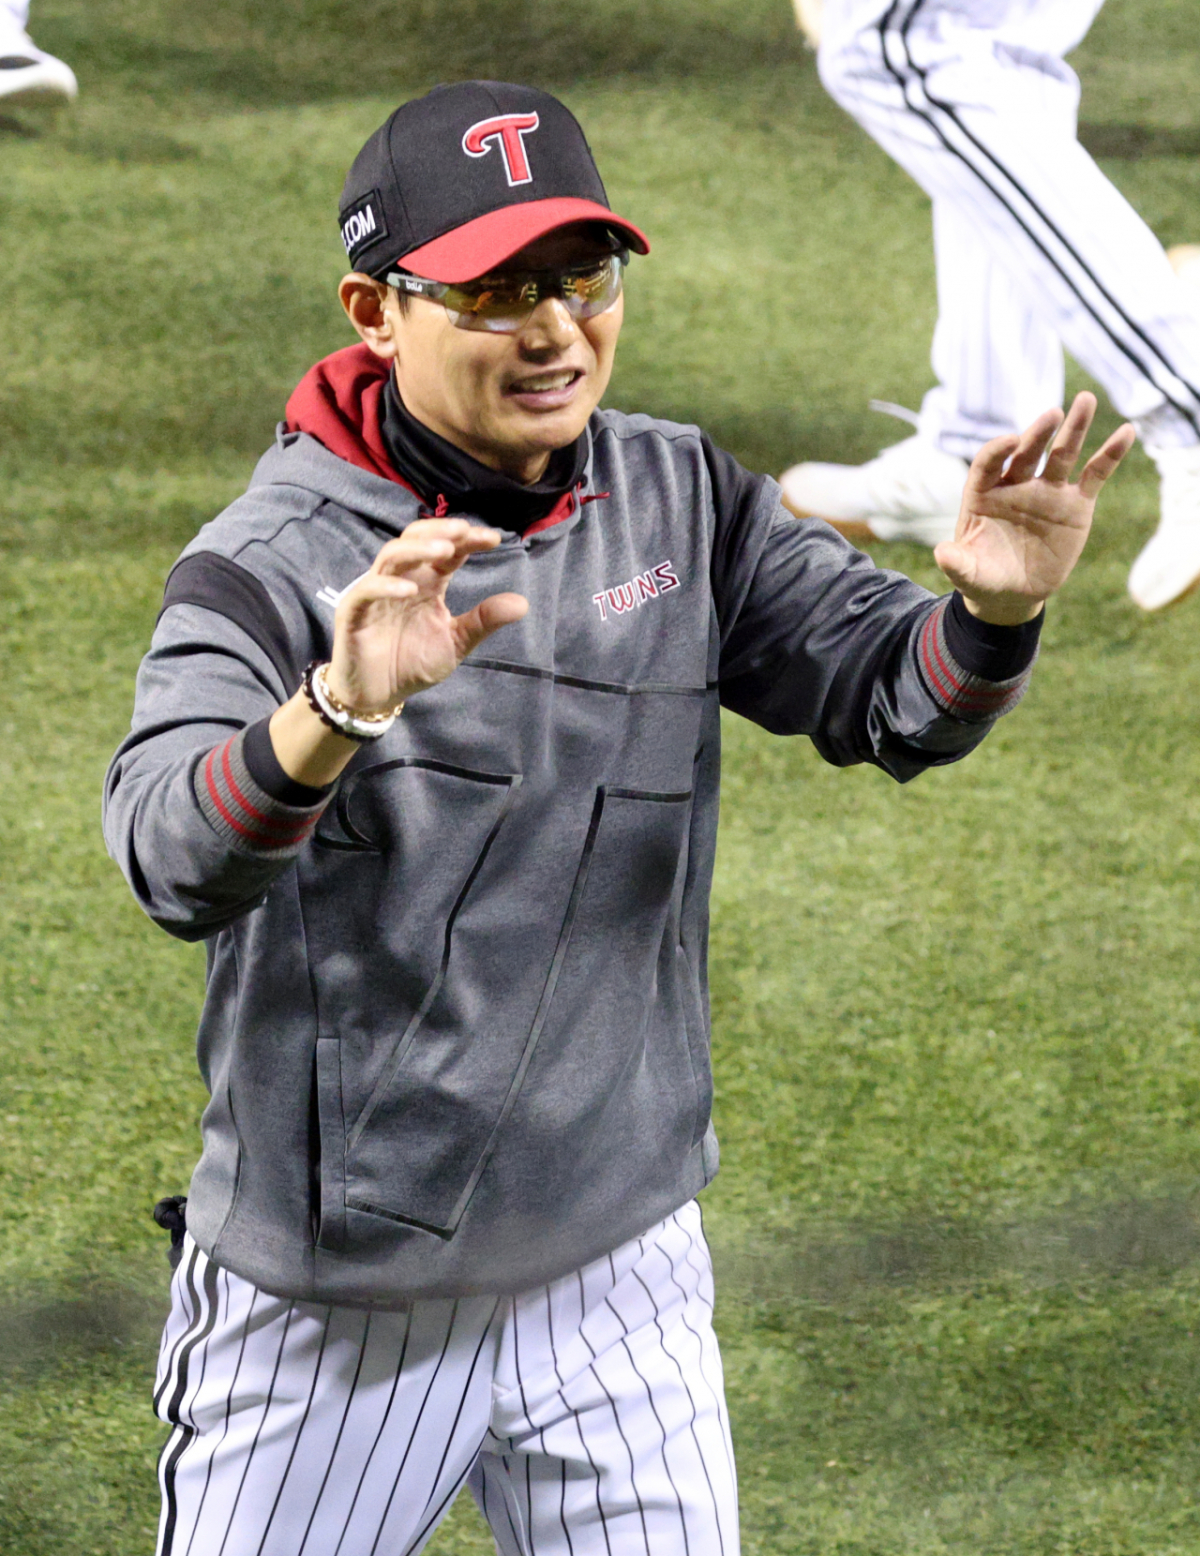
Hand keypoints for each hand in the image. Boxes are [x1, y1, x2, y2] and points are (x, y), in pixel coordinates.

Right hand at [326, 519, 527, 712]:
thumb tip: (522, 603)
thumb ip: (483, 621)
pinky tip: (410, 589)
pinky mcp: (354, 611)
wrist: (378, 695)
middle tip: (464, 531)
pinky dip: (387, 586)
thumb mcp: (456, 642)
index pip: (448, 551)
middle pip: (415, 539)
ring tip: (444, 551)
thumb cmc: (412, 664)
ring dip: (418, 549)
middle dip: (440, 532)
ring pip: (392, 555)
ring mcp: (376, 592)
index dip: (468, 540)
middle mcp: (402, 579)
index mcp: (428, 583)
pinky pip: (367, 590)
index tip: (493, 538)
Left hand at [934, 392, 1135, 624]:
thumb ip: (956, 562)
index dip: (997, 450)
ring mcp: (1047, 492)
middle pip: (1027, 452)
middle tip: (1053, 414)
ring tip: (1086, 399)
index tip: (1011, 441)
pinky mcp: (1075, 504)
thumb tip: (941, 553)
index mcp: (983, 494)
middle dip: (1038, 434)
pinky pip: (1094, 475)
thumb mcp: (967, 573)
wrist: (1012, 592)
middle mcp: (1015, 485)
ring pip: (1062, 454)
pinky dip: (1110, 454)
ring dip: (1074, 428)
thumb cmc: (983, 577)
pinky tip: (1127, 432)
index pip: (988, 463)